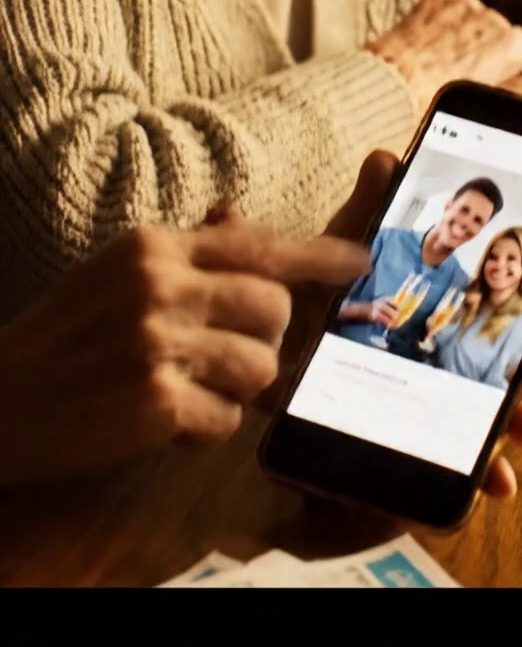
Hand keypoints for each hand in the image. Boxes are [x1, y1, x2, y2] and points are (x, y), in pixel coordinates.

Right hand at [0, 217, 367, 484]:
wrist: (0, 397)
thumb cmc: (67, 333)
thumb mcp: (119, 273)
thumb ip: (187, 250)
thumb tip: (240, 218)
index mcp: (155, 245)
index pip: (258, 244)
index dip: (319, 256)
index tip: (360, 261)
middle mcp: (160, 284)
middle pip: (273, 307)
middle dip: (265, 338)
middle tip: (228, 354)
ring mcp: (158, 342)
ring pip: (261, 364)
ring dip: (237, 387)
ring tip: (191, 387)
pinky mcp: (155, 401)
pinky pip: (227, 417)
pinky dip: (206, 427)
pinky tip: (167, 419)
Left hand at [275, 149, 521, 506]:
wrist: (278, 361)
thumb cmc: (321, 301)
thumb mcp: (339, 254)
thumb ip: (365, 211)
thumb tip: (386, 160)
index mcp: (459, 281)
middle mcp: (469, 330)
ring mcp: (456, 382)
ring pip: (513, 399)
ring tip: (520, 428)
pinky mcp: (433, 429)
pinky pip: (474, 452)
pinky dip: (493, 467)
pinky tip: (496, 479)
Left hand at [366, 0, 521, 115]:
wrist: (392, 87)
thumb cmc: (435, 102)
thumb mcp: (479, 101)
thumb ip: (500, 84)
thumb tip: (503, 87)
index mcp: (510, 43)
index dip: (510, 62)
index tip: (498, 73)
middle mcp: (489, 18)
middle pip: (496, 29)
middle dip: (484, 45)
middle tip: (465, 70)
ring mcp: (458, 6)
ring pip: (470, 16)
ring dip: (461, 31)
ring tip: (442, 59)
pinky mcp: (431, 2)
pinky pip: (442, 11)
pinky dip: (436, 24)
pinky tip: (425, 46)